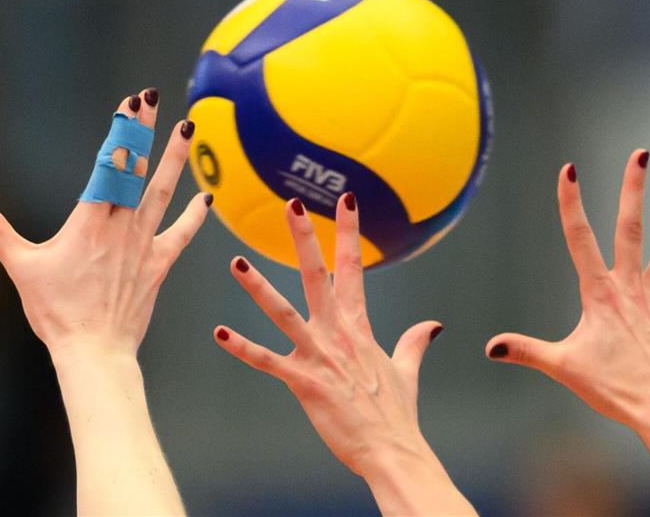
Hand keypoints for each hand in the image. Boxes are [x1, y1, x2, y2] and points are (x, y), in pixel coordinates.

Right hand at [0, 88, 209, 358]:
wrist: (93, 351)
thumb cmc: (56, 311)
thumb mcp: (22, 267)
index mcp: (90, 219)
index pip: (110, 163)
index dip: (122, 130)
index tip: (131, 102)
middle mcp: (121, 224)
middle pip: (137, 167)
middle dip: (145, 130)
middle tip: (154, 97)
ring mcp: (143, 244)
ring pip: (163, 192)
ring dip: (175, 160)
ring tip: (187, 130)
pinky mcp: (158, 265)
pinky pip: (180, 235)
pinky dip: (194, 217)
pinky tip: (206, 198)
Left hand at [214, 194, 473, 514]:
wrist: (394, 451)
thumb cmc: (395, 415)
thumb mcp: (405, 372)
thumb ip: (413, 344)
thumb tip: (431, 325)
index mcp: (358, 327)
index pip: (353, 268)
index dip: (348, 231)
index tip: (346, 198)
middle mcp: (338, 333)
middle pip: (318, 275)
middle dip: (305, 239)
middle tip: (291, 204)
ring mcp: (320, 355)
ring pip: (283, 311)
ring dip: (258, 287)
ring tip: (235, 261)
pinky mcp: (304, 382)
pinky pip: (268, 360)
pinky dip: (242, 347)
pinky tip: (219, 333)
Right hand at [486, 150, 649, 466]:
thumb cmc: (617, 389)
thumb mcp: (564, 368)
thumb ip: (526, 351)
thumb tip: (489, 346)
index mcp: (600, 294)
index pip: (580, 238)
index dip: (571, 202)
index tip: (569, 170)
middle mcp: (630, 287)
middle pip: (631, 227)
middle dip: (633, 189)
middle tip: (640, 153)